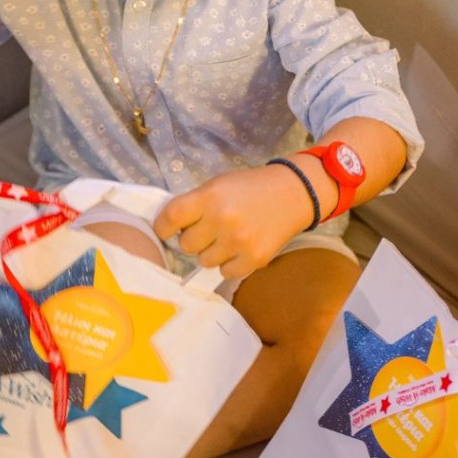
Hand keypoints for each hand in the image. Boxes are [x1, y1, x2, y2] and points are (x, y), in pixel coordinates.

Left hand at [154, 166, 315, 278]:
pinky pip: (225, 272)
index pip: (171, 217)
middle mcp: (222, 220)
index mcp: (209, 197)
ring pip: (204, 261)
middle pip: (186, 245)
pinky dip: (230, 263)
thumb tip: (169, 228)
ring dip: (212, 252)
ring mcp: (239, 242)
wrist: (294, 193)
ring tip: (227, 237)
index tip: (167, 230)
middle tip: (208, 229)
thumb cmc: (250, 188)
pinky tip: (240, 247)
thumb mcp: (218, 185)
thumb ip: (195, 204)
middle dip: (194, 238)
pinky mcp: (254, 259)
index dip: (163, 227)